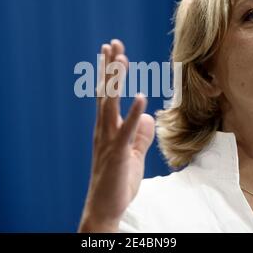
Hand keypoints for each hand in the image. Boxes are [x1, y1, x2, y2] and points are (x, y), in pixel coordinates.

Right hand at [78, 39, 154, 231]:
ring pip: (111, 105)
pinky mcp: (118, 153)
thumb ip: (139, 134)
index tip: (111, 52)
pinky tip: (141, 97)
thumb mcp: (132, 154)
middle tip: (112, 43)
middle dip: (109, 68)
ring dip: (116, 81)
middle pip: (106, 93)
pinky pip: (127, 131)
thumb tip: (148, 115)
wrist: (105, 209)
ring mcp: (109, 140)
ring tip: (121, 58)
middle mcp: (104, 130)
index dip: (109, 73)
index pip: (107, 96)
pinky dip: (133, 114)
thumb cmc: (117, 183)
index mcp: (107, 129)